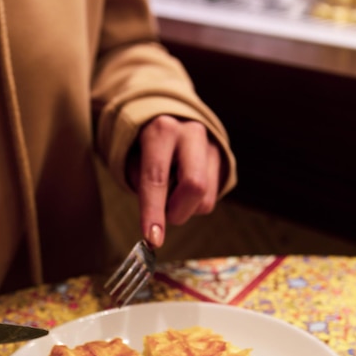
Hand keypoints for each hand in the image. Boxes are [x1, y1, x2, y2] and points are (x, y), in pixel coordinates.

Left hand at [127, 115, 221, 248]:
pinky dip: (194, 204)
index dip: (153, 212)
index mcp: (162, 130)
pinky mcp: (224, 159)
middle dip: (176, 212)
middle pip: (194, 187)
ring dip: (184, 209)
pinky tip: (184, 187)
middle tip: (164, 215)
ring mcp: (212, 146)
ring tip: (172, 191)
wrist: (171, 115)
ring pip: (205, 199)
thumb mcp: (132, 159)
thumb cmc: (145, 145)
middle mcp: (191, 134)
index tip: (153, 239)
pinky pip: (211, 199)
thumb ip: (141, 185)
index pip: (157, 178)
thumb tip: (155, 225)